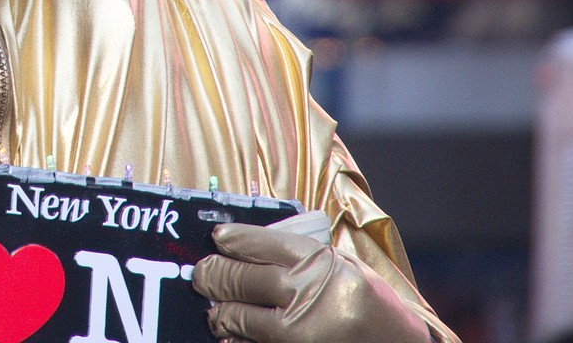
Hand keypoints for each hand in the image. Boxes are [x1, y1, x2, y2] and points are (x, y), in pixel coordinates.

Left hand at [192, 223, 430, 342]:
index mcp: (317, 262)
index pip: (252, 243)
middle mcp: (304, 295)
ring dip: (219, 312)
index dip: (227, 240)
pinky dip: (235, 339)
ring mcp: (298, 333)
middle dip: (210, 274)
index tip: (217, 239)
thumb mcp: (341, 264)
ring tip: (216, 308)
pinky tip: (233, 333)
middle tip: (203, 273)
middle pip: (235, 278)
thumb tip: (239, 247)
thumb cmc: (369, 303)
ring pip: (234, 317)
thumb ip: (296, 255)